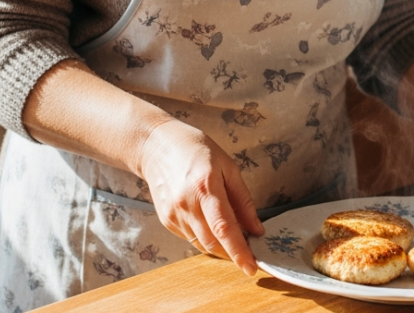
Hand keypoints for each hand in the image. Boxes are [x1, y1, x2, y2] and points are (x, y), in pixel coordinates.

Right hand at [138, 119, 264, 274]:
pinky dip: (206, 239)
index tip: (251, 267)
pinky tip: (211, 225)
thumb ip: (243, 200)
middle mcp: (186, 205)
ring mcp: (173, 215)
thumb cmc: (197, 150)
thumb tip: (256, 229)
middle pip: (212, 243)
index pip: (224, 228)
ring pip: (202, 245)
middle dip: (232, 253)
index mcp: (205, 187)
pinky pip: (191, 238)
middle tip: (250, 252)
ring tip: (234, 237)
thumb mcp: (229, 167)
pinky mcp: (166, 220)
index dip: (238, 251)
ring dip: (220, 248)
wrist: (156, 146)